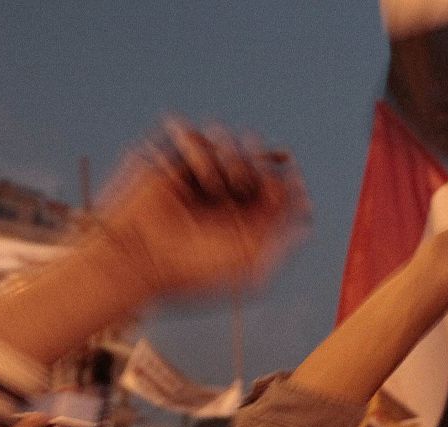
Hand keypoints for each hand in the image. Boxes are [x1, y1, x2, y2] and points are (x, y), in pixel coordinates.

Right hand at [88, 121, 309, 300]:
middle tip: (242, 180)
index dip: (284, 180)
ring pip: (227, 146)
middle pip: (253, 163)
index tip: (290, 174)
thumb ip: (281, 233)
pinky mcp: (169, 162)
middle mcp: (220, 200)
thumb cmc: (193, 268)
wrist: (140, 257)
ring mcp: (194, 179)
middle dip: (254, 164)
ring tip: (212, 185)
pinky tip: (195, 176)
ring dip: (228, 157)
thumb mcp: (249, 258)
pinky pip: (194, 138)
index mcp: (242, 223)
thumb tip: (308, 210)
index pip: (273, 190)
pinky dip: (198, 150)